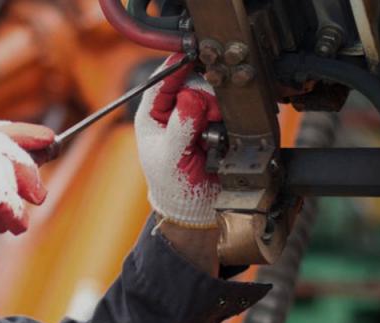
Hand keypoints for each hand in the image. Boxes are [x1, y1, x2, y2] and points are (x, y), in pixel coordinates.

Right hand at [0, 120, 53, 307]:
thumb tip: (32, 167)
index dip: (20, 133)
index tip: (48, 139)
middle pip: (0, 144)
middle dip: (27, 166)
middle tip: (39, 194)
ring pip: (3, 169)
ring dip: (17, 200)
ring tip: (9, 223)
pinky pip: (3, 197)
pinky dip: (13, 215)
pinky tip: (7, 229)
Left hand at [135, 54, 222, 227]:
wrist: (197, 207)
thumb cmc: (174, 186)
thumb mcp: (172, 157)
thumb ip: (181, 128)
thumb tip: (191, 98)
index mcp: (152, 115)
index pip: (160, 82)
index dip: (175, 69)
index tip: (191, 58)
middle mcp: (172, 112)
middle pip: (190, 84)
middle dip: (203, 96)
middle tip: (209, 116)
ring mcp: (193, 118)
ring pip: (210, 96)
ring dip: (216, 110)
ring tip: (212, 135)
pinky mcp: (213, 125)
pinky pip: (224, 111)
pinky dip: (226, 119)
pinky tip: (222, 136)